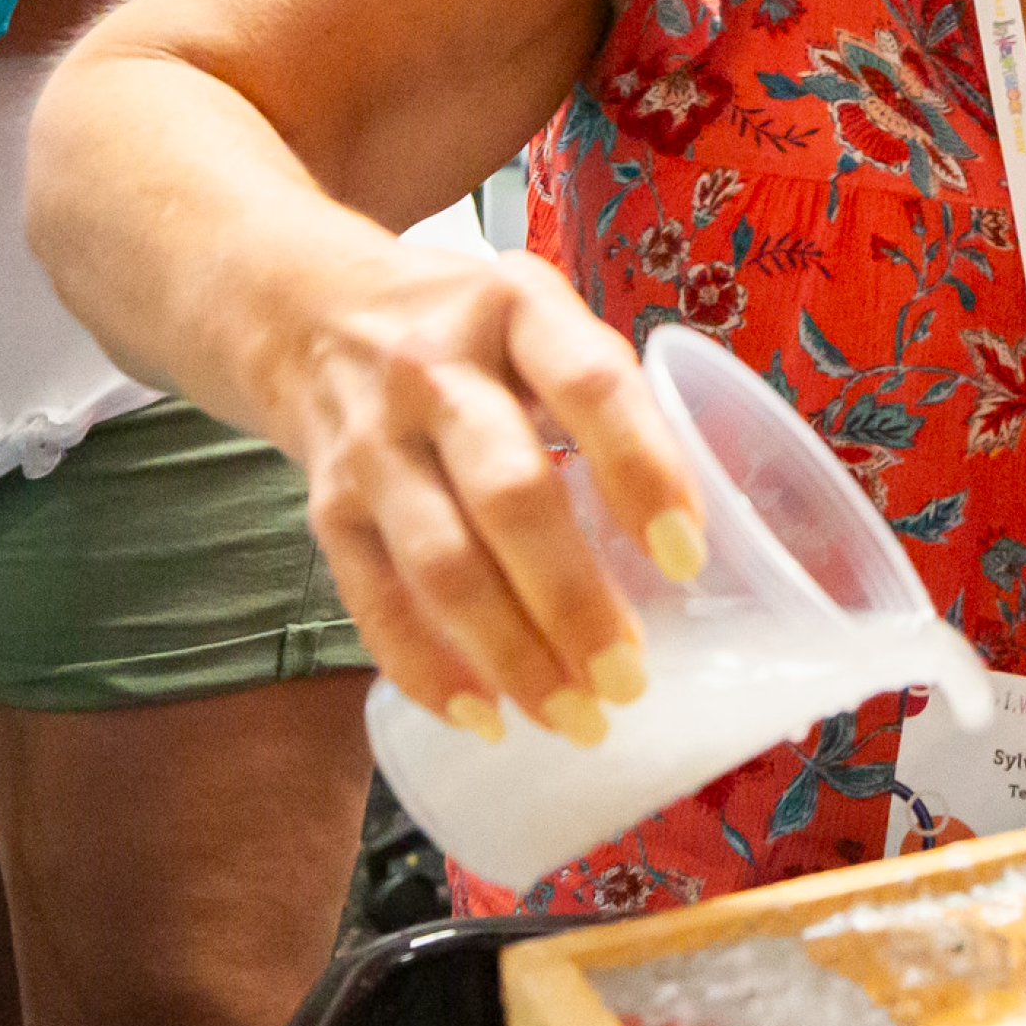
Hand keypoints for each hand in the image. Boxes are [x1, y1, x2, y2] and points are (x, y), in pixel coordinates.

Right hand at [288, 243, 700, 744]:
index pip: (590, 386)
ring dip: (511, 655)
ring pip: (439, 564)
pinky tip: (484, 718)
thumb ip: (613, 400)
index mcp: (517, 307)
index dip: (643, 471)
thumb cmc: (471, 333)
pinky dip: (428, 670)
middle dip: (573, 601)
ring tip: (576, 719)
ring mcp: (372, 442)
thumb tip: (717, 531)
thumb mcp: (542, 320)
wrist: (308, 311)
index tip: (688, 557)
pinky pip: (373, 602)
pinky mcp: (326, 507)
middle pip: (509, 494)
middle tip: (629, 682)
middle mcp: (435, 369)